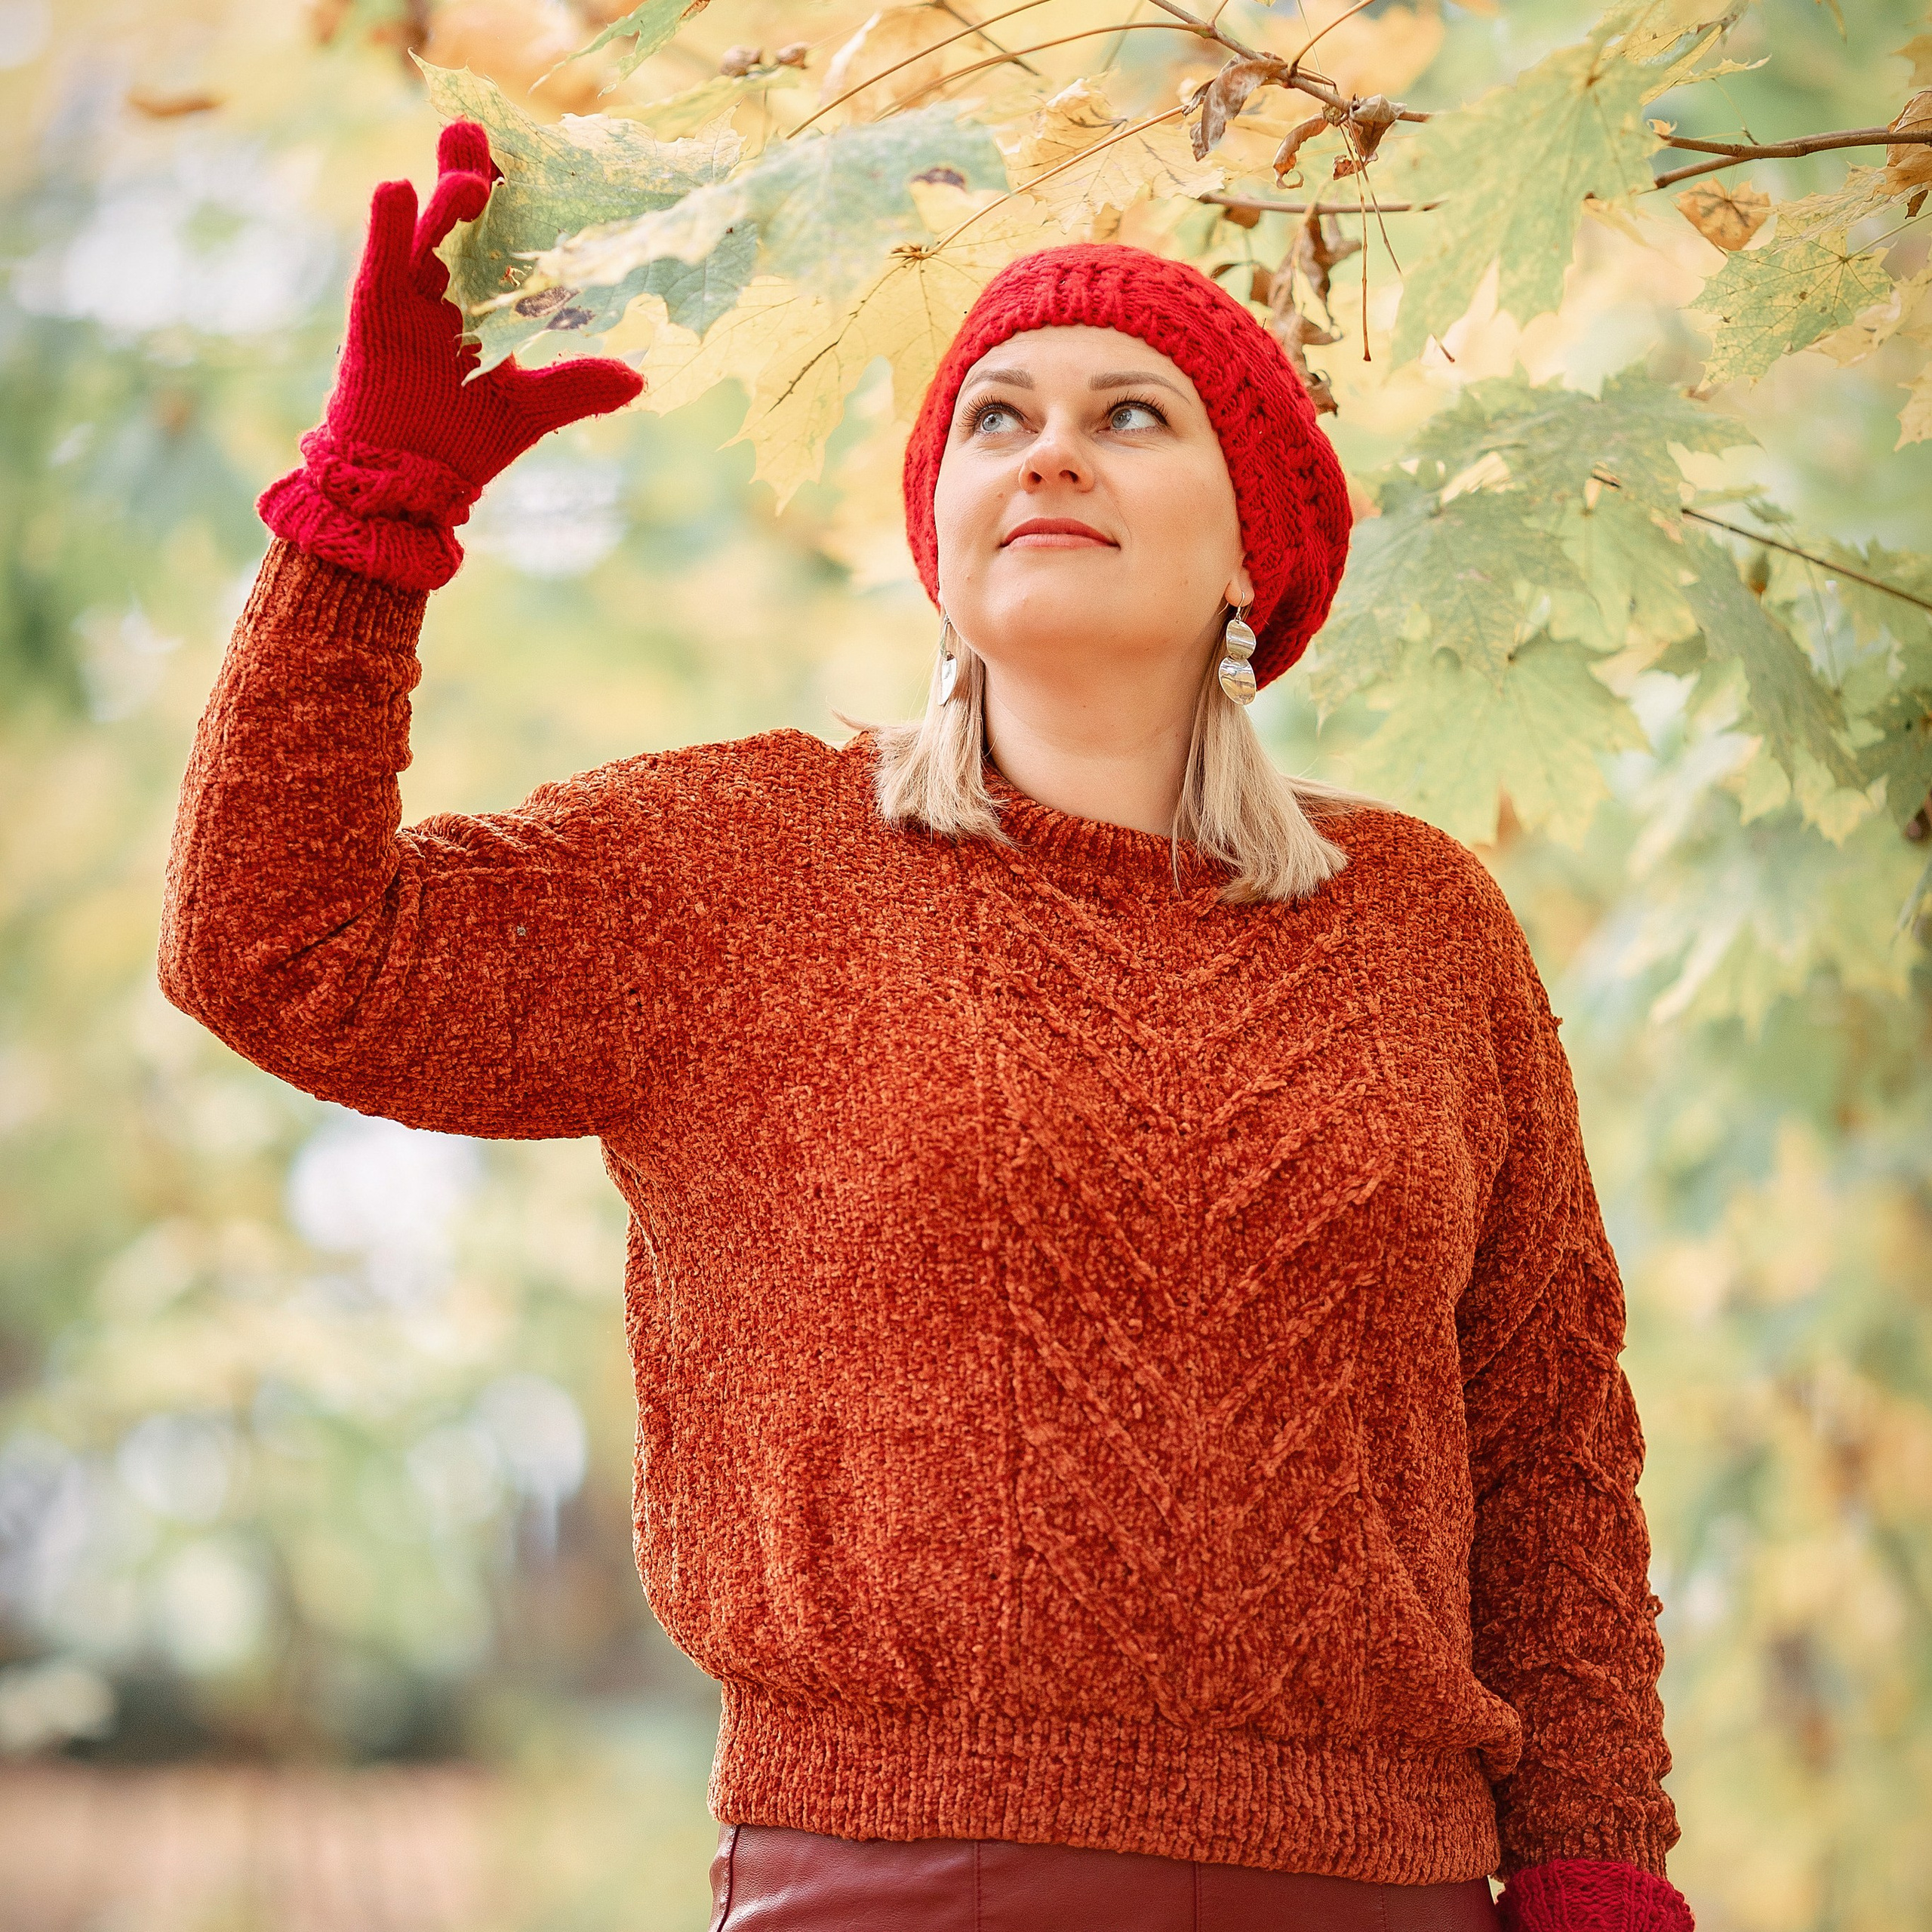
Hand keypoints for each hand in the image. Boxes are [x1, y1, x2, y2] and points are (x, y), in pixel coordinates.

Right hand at [259, 120, 643, 591]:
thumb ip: (579, 387)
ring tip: (469, 180)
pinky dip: (385, 226)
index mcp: (484, 302)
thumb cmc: (464, 441)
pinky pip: (380, 260)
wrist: (407, 481)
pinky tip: (395, 188)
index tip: (535, 163)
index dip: (514, 200)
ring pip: (428, 233)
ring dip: (447, 203)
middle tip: (481, 133)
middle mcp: (446, 290)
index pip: (502, 239)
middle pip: (462, 221)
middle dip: (472, 175)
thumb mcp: (532, 409)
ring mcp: (409, 296)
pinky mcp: (374, 311)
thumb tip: (638, 381)